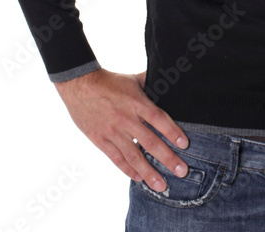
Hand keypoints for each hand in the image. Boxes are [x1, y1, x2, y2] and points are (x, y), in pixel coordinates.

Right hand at [54, 68, 188, 190]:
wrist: (80, 85)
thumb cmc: (109, 81)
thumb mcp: (132, 79)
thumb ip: (150, 83)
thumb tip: (168, 79)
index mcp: (136, 102)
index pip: (158, 119)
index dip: (172, 132)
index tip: (184, 144)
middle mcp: (126, 119)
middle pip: (150, 142)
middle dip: (167, 158)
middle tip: (181, 171)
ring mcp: (113, 131)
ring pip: (134, 156)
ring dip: (148, 172)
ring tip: (161, 185)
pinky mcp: (100, 140)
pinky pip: (116, 158)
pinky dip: (128, 169)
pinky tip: (138, 178)